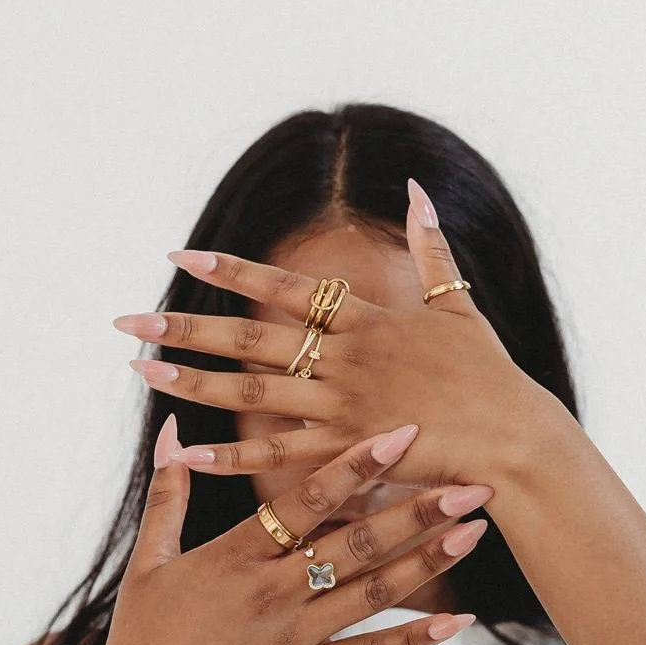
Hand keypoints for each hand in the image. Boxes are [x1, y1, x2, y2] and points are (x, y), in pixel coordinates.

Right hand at [91, 417, 490, 644]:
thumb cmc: (141, 642)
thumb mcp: (148, 563)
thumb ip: (168, 494)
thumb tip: (170, 431)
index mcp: (236, 556)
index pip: (307, 499)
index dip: (357, 464)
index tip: (403, 433)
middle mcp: (271, 592)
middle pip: (356, 541)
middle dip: (417, 509)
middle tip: (470, 481)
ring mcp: (292, 637)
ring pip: (372, 593)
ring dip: (427, 561)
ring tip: (473, 532)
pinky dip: (414, 640)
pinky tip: (456, 621)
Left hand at [112, 180, 542, 490]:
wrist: (517, 439)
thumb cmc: (493, 377)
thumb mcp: (461, 304)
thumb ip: (431, 248)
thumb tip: (415, 188)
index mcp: (369, 321)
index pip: (286, 289)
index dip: (232, 273)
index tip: (181, 258)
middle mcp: (348, 359)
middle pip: (252, 340)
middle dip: (186, 330)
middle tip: (128, 323)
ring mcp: (345, 406)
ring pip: (252, 394)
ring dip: (192, 385)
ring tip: (140, 374)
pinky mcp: (350, 453)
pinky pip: (278, 456)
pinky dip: (230, 457)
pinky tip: (185, 455)